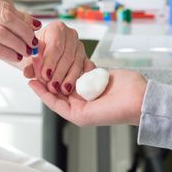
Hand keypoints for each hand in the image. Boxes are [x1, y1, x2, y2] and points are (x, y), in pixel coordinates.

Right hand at [0, 0, 40, 76]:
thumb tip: (22, 25)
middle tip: (35, 42)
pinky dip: (9, 53)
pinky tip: (16, 58)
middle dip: (25, 31)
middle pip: (7, 17)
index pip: (4, 6)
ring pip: (3, 32)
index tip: (35, 27)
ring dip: (20, 44)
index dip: (23, 18)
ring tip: (28, 52)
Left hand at [24, 21, 94, 95]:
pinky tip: (72, 87)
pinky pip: (85, 69)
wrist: (43, 58)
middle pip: (68, 55)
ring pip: (77, 63)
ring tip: (60, 90)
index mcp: (56, 28)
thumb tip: (28, 73)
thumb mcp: (29, 58)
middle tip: (52, 86)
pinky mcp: (86, 57)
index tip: (45, 75)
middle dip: (59, 73)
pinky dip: (79, 78)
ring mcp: (80, 46)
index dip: (50, 62)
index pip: (55, 45)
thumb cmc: (36, 54)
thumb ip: (30, 65)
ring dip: (69, 78)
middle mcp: (71, 35)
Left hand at [29, 69, 146, 125]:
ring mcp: (89, 86)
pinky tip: (65, 56)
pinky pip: (82, 68)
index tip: (31, 80)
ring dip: (59, 68)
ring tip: (48, 59)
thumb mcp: (85, 115)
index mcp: (77, 111)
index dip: (41, 91)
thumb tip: (52, 94)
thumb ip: (67, 108)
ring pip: (69, 75)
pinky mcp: (98, 75)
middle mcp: (81, 99)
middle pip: (59, 86)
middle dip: (48, 77)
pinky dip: (74, 63)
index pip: (54, 100)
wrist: (140, 99)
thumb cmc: (116, 111)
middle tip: (37, 67)